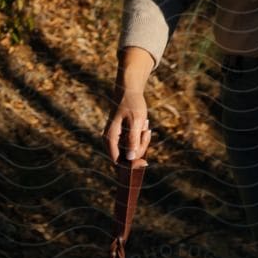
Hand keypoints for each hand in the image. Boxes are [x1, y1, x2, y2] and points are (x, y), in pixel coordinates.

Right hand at [106, 45, 157, 161]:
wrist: (128, 91)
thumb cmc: (132, 105)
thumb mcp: (135, 122)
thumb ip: (133, 140)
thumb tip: (131, 158)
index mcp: (110, 139)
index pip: (118, 162)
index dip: (131, 165)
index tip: (145, 162)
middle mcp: (110, 142)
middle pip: (127, 158)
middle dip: (140, 148)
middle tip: (147, 131)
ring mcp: (116, 140)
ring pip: (132, 151)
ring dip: (142, 141)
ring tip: (145, 125)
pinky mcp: (122, 137)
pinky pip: (134, 144)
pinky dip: (141, 138)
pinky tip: (144, 125)